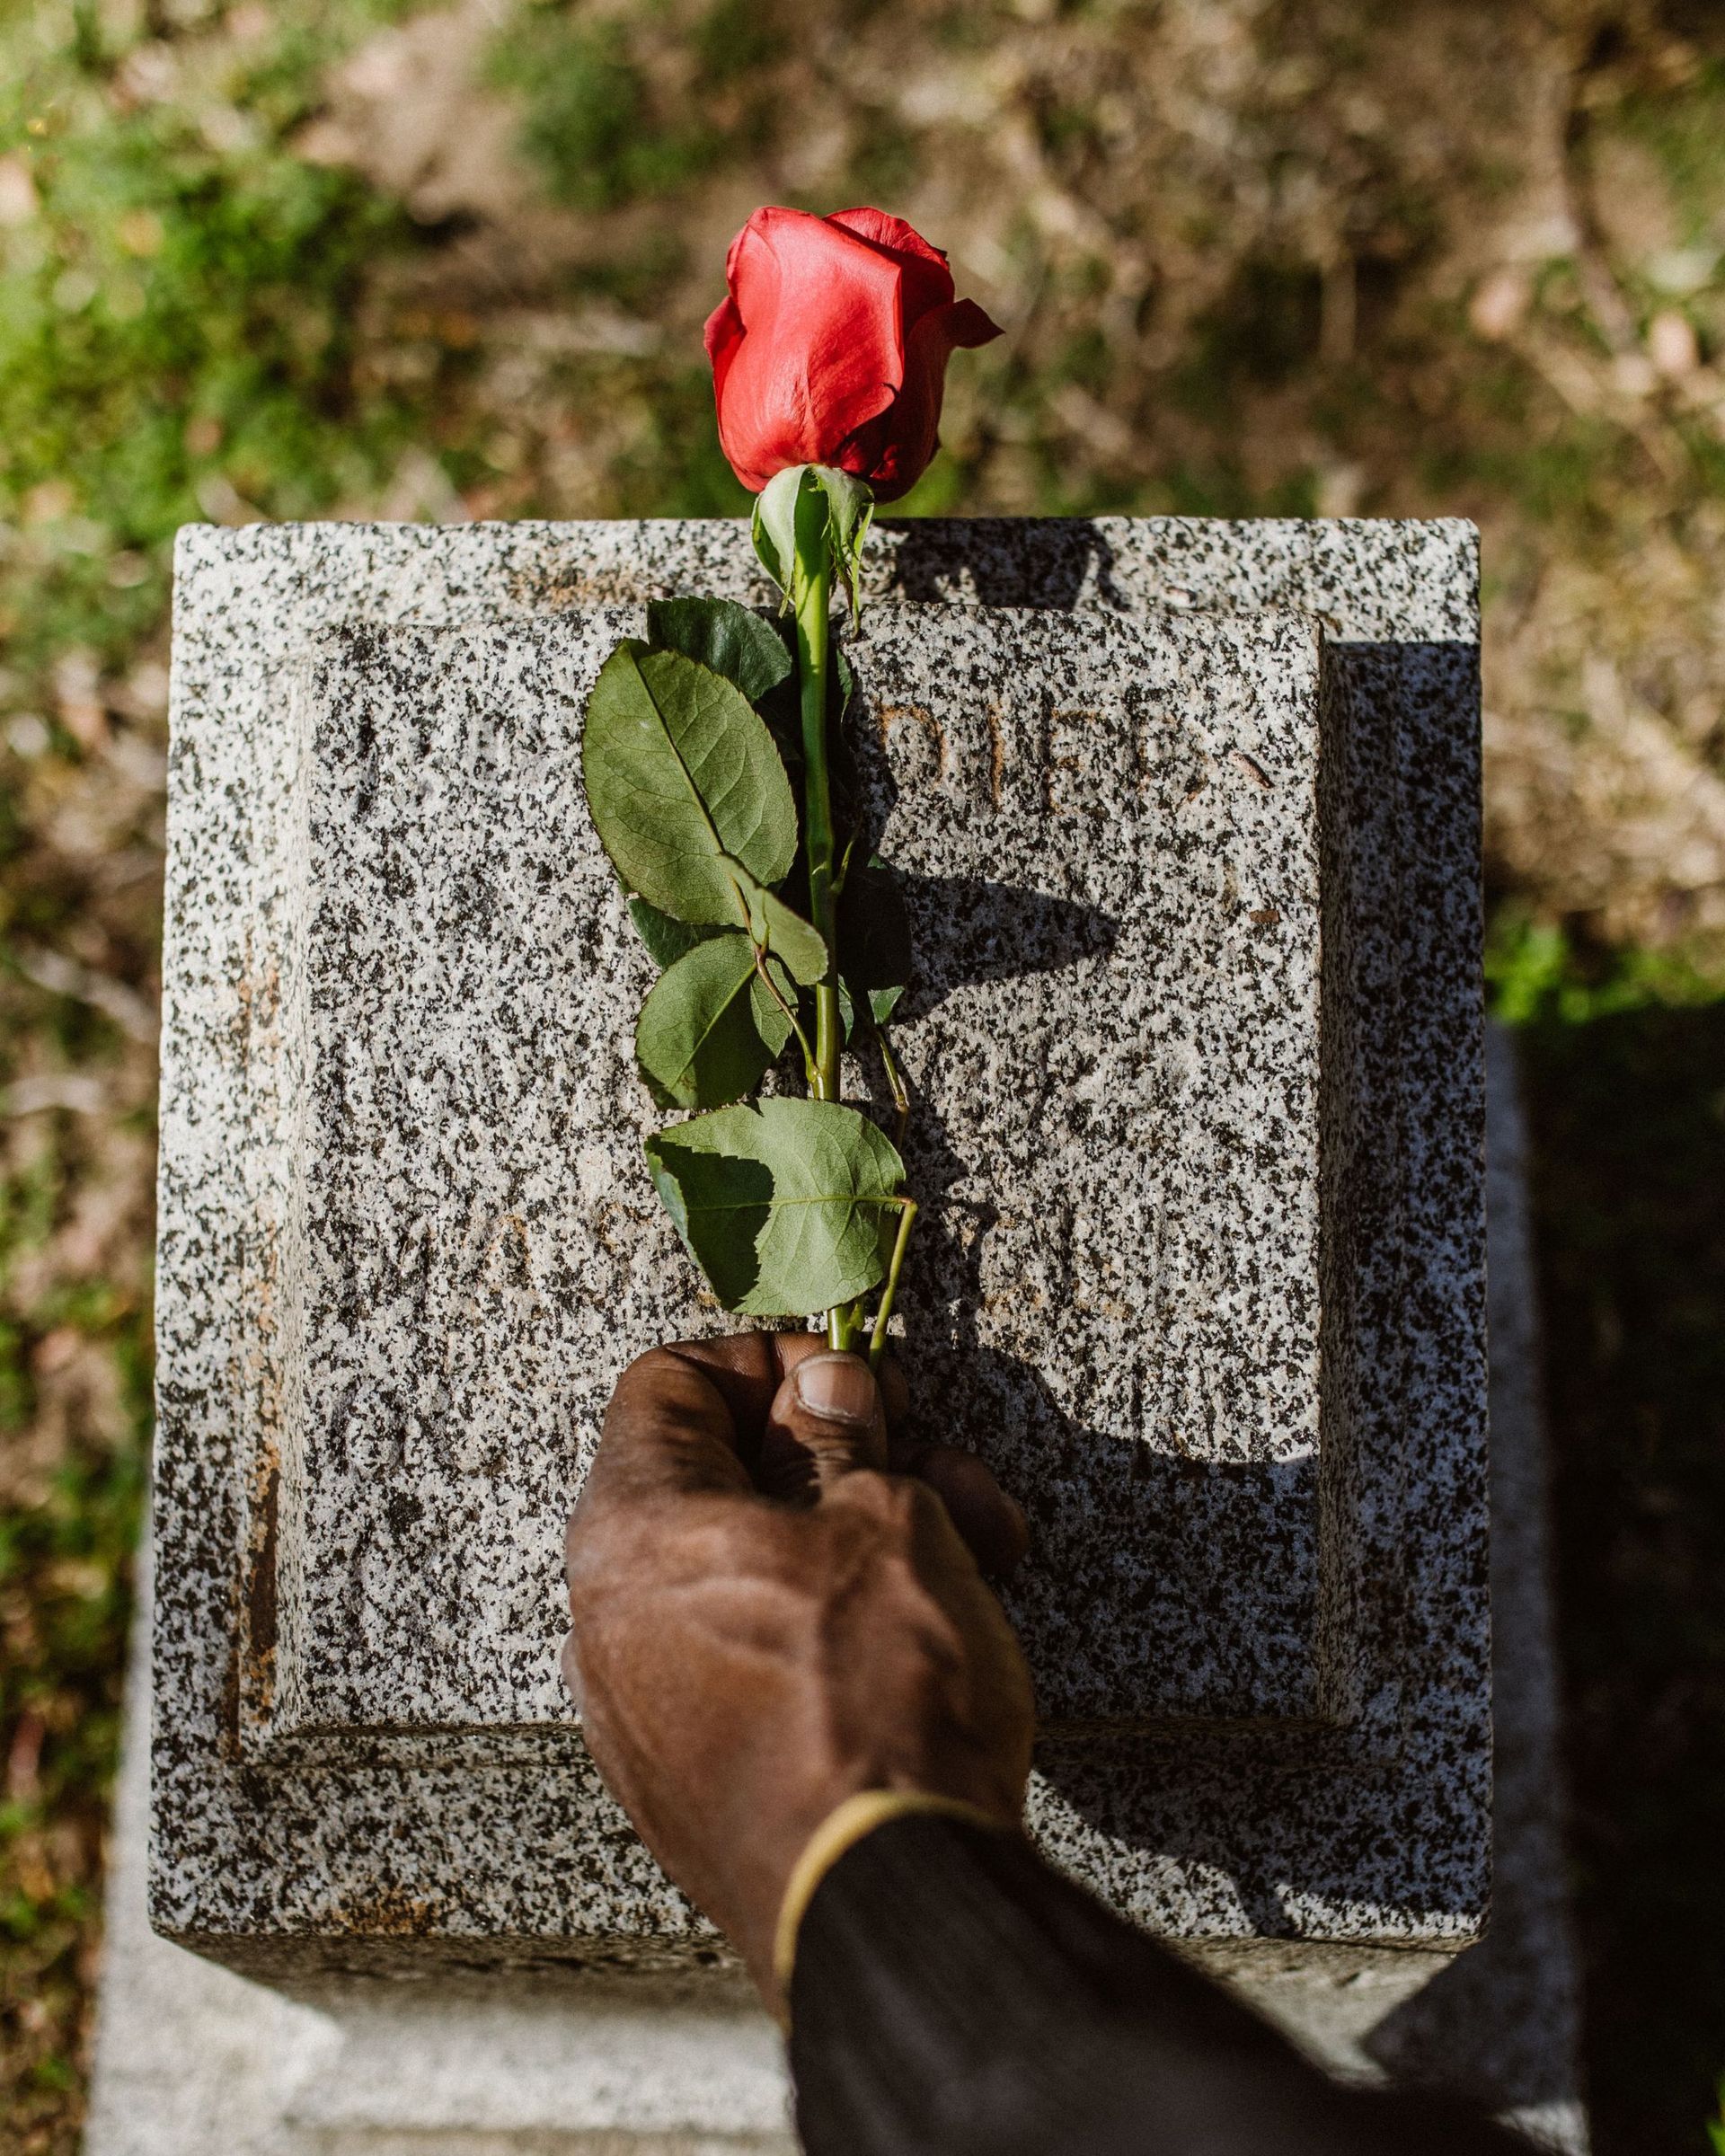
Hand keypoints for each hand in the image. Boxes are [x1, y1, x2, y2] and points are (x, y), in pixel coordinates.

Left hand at [562, 1332, 1033, 2005]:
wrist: (886, 1900)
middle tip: (940, 1463)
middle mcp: (607, 1616)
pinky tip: (928, 1626)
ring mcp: (641, 1707)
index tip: (857, 1380)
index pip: (667, 1382)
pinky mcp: (687, 1777)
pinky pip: (747, 1658)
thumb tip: (827, 1390)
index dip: (769, 1363)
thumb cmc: (875, 1693)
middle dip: (846, 1459)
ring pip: (751, 1571)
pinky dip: (828, 1622)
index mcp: (629, 1530)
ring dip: (862, 1539)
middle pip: (721, 1480)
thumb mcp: (885, 1522)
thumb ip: (843, 1440)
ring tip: (981, 1546)